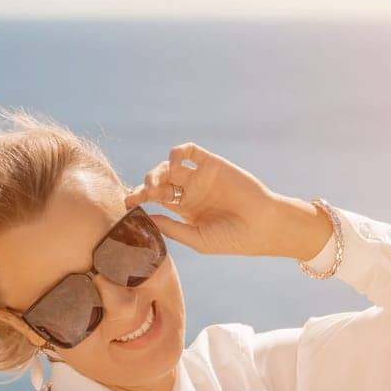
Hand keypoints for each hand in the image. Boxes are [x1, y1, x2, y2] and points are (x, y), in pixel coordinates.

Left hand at [122, 143, 331, 260]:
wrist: (263, 227)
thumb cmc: (233, 239)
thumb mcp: (197, 238)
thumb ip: (172, 228)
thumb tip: (145, 218)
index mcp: (185, 210)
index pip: (155, 200)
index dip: (139, 198)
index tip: (127, 203)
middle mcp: (190, 191)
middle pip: (159, 181)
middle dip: (146, 186)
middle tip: (141, 195)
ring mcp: (201, 176)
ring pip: (170, 166)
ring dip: (157, 171)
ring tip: (155, 184)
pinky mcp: (212, 164)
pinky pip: (189, 151)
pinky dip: (178, 154)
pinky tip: (175, 167)